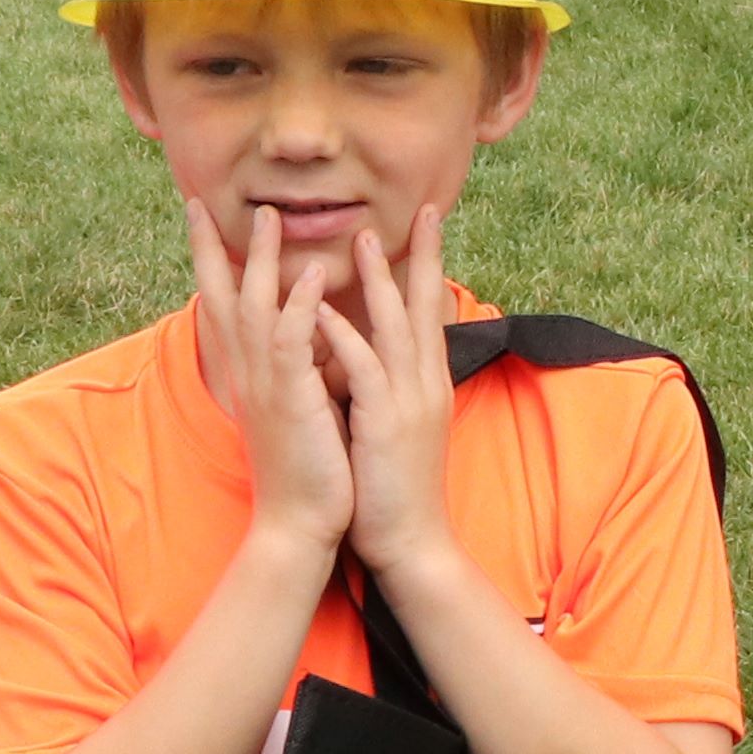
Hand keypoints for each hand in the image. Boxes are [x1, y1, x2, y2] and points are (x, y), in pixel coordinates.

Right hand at [190, 200, 356, 561]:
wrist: (300, 525)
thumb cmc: (306, 468)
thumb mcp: (294, 406)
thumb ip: (294, 367)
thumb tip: (305, 335)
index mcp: (250, 373)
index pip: (223, 306)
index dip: (211, 262)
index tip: (200, 220)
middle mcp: (249, 373)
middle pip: (222, 296)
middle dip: (212, 247)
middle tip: (201, 200)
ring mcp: (267, 384)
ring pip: (256, 308)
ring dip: (261, 260)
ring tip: (268, 215)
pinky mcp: (293, 399)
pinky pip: (293, 342)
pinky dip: (301, 305)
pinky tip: (313, 272)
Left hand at [318, 202, 459, 575]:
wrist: (412, 544)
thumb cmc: (393, 488)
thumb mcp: (395, 426)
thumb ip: (387, 387)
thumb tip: (370, 357)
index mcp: (425, 383)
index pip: (429, 313)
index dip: (428, 268)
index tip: (425, 228)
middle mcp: (425, 384)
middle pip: (426, 306)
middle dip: (423, 255)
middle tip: (422, 209)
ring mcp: (409, 402)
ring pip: (397, 328)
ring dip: (380, 281)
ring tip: (364, 238)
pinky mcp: (386, 424)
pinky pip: (364, 370)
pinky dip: (344, 338)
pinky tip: (323, 312)